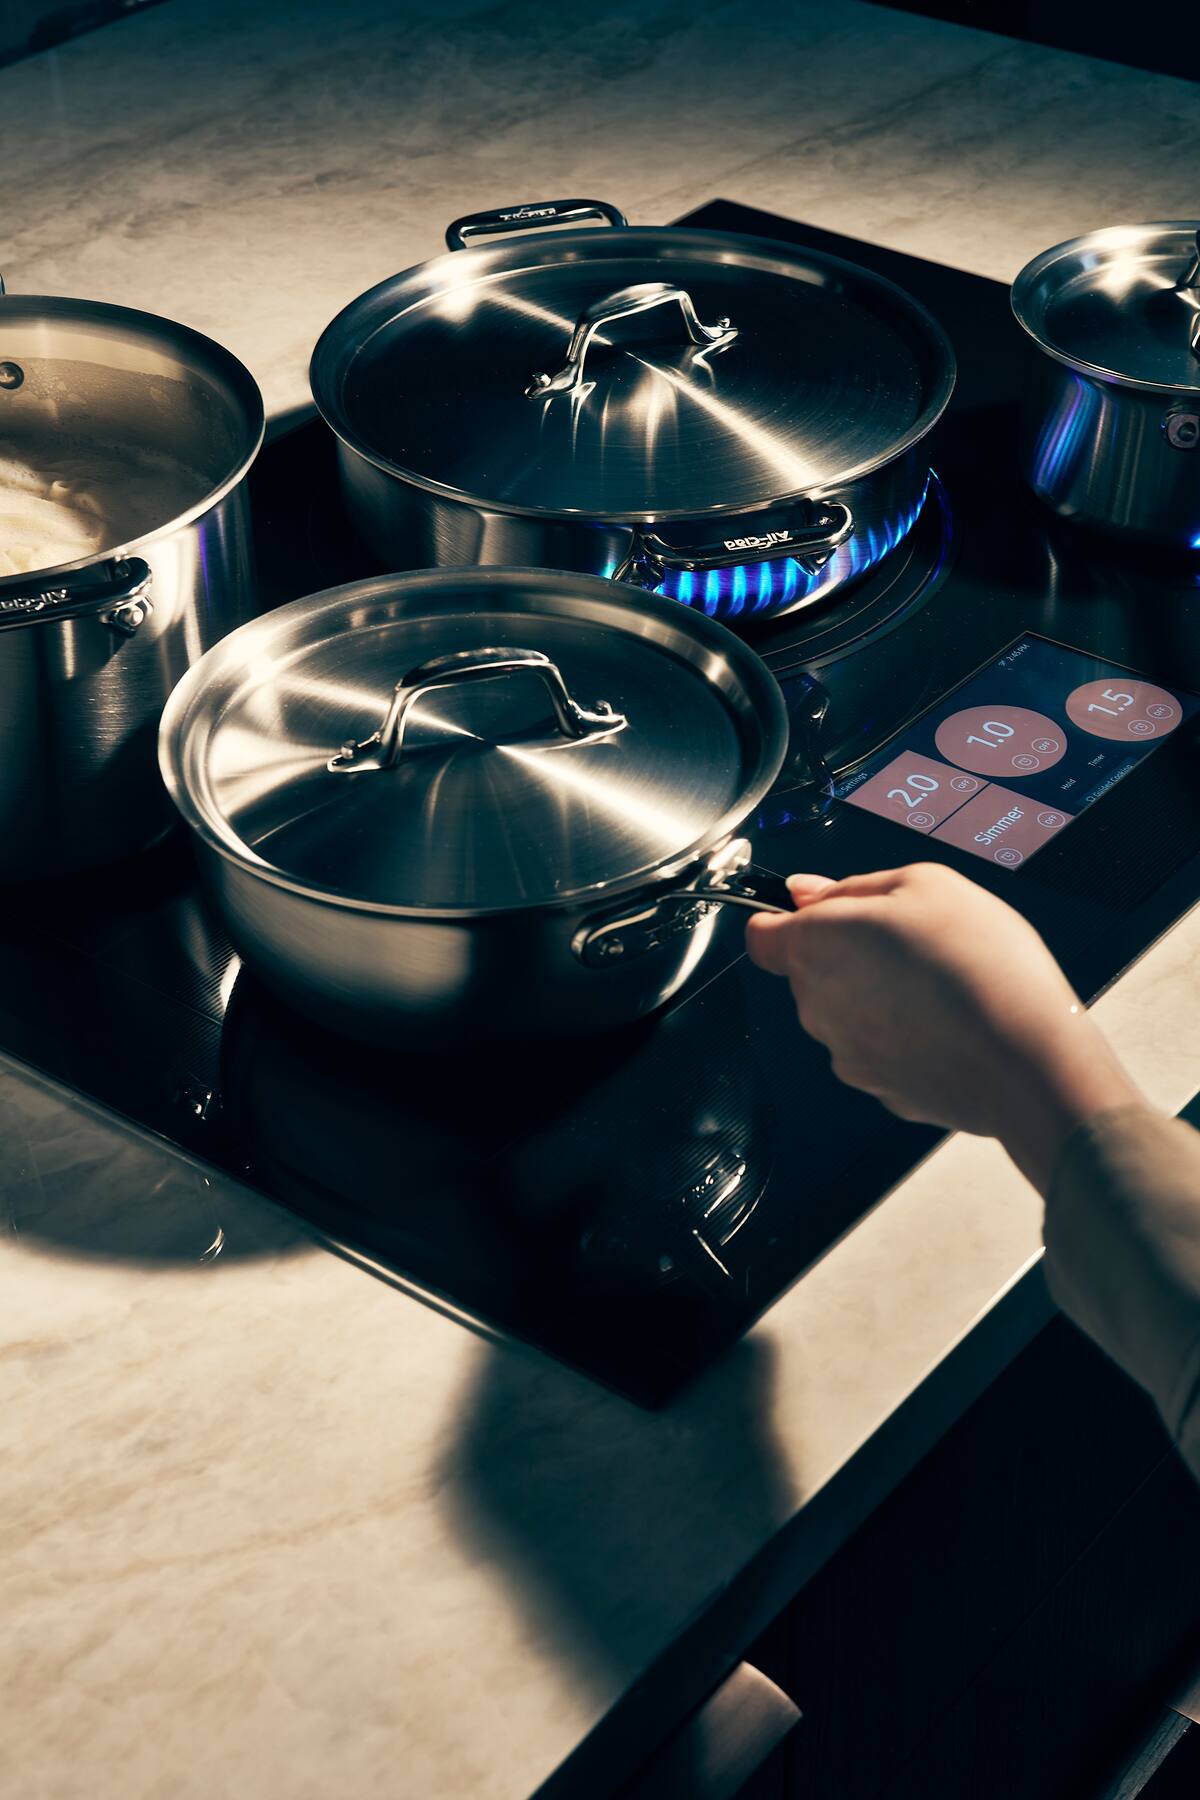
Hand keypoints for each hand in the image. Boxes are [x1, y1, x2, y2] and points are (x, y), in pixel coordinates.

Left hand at [745, 863, 1141, 1191]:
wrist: (1028, 1059)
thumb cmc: (981, 964)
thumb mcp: (926, 883)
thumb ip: (853, 886)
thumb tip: (806, 892)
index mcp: (817, 946)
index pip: (761, 936)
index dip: (785, 918)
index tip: (821, 910)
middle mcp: (817, 1006)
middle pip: (811, 972)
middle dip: (849, 952)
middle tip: (911, 939)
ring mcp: (846, 1055)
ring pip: (846, 1012)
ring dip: (877, 995)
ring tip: (940, 983)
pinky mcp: (880, 1090)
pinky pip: (881, 1050)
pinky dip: (904, 1036)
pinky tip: (948, 1024)